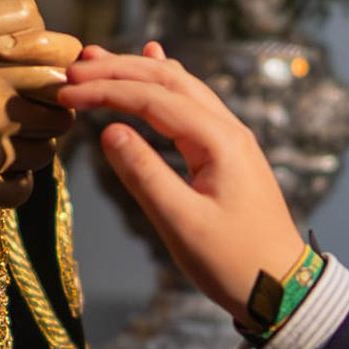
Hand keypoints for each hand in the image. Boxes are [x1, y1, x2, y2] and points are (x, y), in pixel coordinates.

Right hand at [0, 0, 75, 205]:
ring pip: (42, 154)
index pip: (65, 65)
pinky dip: (15, 184)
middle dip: (47, 113)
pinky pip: (19, 191)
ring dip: (30, 148)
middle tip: (27, 112)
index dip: (55, 69)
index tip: (38, 74)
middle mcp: (4, 100)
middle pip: (61, 115)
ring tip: (8, 141)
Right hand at [58, 43, 305, 323]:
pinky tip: (156, 63)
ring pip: (180, 88)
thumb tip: (109, 132)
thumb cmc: (234, 262)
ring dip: (138, 71)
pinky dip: (164, 83)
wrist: (283, 288)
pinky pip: (192, 104)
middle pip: (167, 81)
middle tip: (74, 67)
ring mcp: (230, 138)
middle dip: (118, 70)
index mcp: (218, 141)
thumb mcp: (182, 223)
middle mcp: (227, 128)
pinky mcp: (226, 153)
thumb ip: (143, 174)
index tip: (65, 93)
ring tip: (99, 60)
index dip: (105, 92)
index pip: (151, 99)